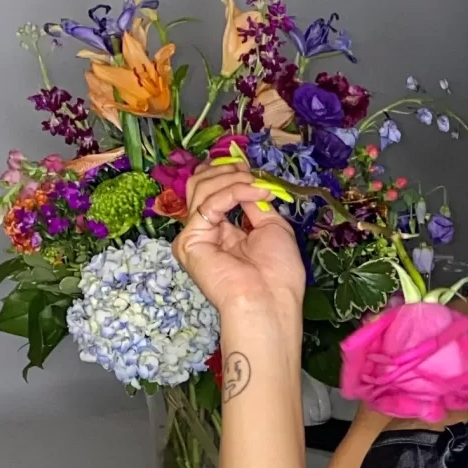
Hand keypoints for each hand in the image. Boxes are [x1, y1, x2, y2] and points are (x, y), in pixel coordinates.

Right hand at [174, 161, 304, 319]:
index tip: (248, 167)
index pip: (213, 192)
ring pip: (200, 189)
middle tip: (249, 171)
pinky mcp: (189, 241)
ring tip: (256, 185)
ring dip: (232, 180)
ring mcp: (195, 236)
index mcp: (224, 231)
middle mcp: (206, 232)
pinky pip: (209, 204)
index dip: (228, 174)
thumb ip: (254, 203)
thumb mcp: (272, 226)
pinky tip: (254, 193)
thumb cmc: (278, 272)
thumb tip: (247, 183)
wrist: (271, 300)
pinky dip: (234, 192)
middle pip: (200, 186)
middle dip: (226, 172)